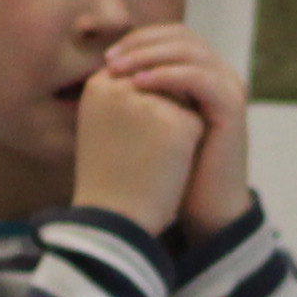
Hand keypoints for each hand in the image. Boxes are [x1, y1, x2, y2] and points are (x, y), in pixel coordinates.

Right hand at [71, 68, 208, 236]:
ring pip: (184, 100)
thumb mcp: (102, 125)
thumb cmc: (108, 177)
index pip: (139, 74)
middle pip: (164, 83)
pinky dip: (190, 144)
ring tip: (150, 158)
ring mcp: (150, 102)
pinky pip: (197, 121)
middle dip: (164, 112)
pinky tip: (167, 165)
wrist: (114, 222)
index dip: (147, 103)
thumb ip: (124, 95)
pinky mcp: (176, 123)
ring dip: (177, 125)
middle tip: (141, 151)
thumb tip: (160, 74)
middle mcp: (122, 85)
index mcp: (98, 84)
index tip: (135, 135)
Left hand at [97, 25, 251, 235]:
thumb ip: (141, 93)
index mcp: (203, 74)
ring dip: (149, 56)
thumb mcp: (153, 123)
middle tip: (110, 60)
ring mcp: (229, 88)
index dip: (139, 40)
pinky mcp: (232, 106)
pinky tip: (138, 86)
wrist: (204, 208)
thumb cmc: (173, 169)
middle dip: (142, 44)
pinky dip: (167, 76)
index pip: (172, 36)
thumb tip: (106, 69)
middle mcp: (220, 75)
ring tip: (118, 71)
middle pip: (182, 36)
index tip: (107, 58)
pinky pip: (199, 77)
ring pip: (190, 52)